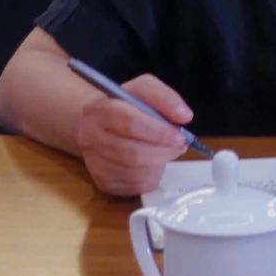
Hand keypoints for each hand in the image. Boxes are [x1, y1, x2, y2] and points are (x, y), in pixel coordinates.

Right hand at [75, 74, 193, 195]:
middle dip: (163, 151)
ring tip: (169, 151)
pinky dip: (152, 175)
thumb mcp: (144, 89)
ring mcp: (95, 163)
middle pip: (132, 152)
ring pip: (135, 172)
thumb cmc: (126, 104)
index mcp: (99, 110)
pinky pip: (135, 185)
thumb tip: (184, 116)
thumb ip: (165, 98)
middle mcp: (90, 138)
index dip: (158, 131)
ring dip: (159, 163)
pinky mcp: (103, 182)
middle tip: (181, 145)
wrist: (98, 123)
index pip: (129, 122)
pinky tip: (155, 162)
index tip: (180, 135)